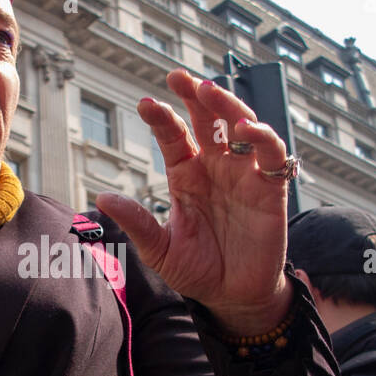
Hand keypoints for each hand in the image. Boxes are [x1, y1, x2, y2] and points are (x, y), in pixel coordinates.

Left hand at [96, 68, 293, 337]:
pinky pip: (271, 155)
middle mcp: (216, 168)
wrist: (233, 297)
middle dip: (195, 95)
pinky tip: (245, 130)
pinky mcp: (271, 188)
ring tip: (209, 91)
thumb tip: (103, 198)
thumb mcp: (160, 250)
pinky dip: (262, 137)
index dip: (161, 118)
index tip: (144, 104)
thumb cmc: (197, 271)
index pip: (173, 137)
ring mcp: (244, 174)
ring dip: (227, 105)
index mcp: (186, 176)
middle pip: (207, 120)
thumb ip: (138, 223)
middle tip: (179, 77)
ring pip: (240, 126)